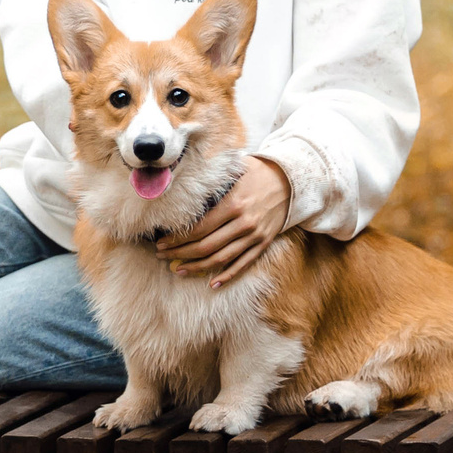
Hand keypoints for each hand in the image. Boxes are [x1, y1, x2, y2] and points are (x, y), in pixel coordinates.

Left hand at [155, 156, 290, 287]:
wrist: (291, 181)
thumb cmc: (258, 171)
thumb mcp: (234, 168)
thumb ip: (212, 179)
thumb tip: (182, 181)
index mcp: (233, 205)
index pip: (198, 228)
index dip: (177, 238)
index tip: (161, 242)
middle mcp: (244, 223)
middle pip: (206, 246)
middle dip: (180, 253)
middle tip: (162, 255)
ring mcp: (255, 236)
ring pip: (221, 259)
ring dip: (197, 267)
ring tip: (178, 269)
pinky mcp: (263, 243)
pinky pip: (243, 264)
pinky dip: (227, 276)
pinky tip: (212, 283)